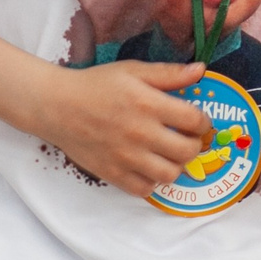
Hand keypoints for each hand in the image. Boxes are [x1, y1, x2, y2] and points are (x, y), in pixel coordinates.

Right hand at [33, 60, 211, 193]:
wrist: (57, 107)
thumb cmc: (95, 86)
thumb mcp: (132, 70)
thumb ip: (169, 73)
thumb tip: (201, 71)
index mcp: (148, 104)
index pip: (194, 121)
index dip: (203, 122)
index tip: (198, 121)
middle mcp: (141, 133)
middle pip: (188, 151)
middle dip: (194, 145)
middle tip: (187, 138)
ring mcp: (127, 158)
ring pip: (170, 174)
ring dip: (176, 165)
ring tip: (169, 154)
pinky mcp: (113, 174)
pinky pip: (145, 189)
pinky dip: (152, 181)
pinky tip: (148, 167)